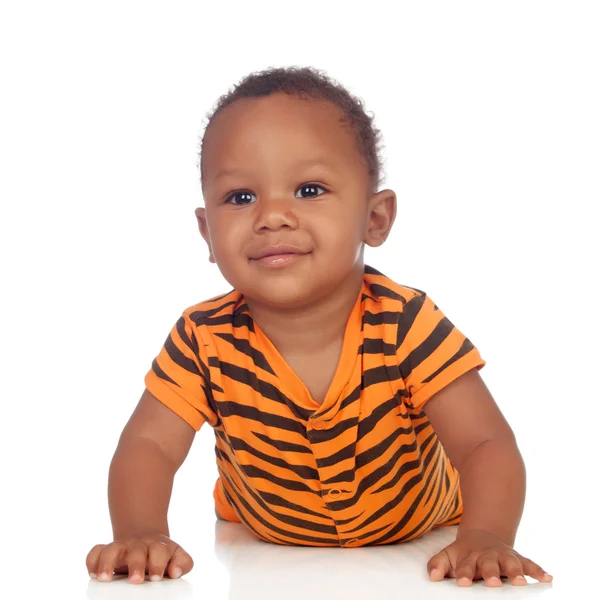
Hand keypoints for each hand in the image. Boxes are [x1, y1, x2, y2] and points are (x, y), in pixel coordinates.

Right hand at [86, 529, 193, 583]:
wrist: (147, 538)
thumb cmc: (163, 555)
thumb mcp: (177, 556)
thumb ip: (182, 563)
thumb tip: (175, 572)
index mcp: (158, 547)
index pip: (159, 551)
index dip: (158, 563)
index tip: (157, 577)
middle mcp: (139, 546)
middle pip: (136, 551)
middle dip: (136, 565)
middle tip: (135, 580)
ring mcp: (122, 547)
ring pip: (112, 549)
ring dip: (108, 562)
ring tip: (104, 579)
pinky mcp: (107, 551)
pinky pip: (96, 552)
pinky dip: (92, 561)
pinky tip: (94, 574)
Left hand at [427, 529, 552, 586]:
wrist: (481, 535)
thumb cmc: (463, 554)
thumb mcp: (447, 556)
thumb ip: (438, 565)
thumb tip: (433, 577)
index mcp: (468, 556)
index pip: (465, 565)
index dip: (463, 573)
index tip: (462, 582)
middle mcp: (487, 555)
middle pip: (489, 563)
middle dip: (491, 572)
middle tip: (493, 582)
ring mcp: (503, 556)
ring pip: (511, 562)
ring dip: (515, 571)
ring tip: (521, 582)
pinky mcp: (517, 558)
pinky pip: (529, 563)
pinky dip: (538, 570)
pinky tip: (547, 578)